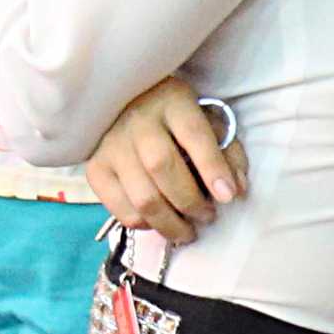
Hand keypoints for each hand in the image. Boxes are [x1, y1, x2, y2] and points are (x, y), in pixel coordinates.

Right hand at [85, 75, 243, 245]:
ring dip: (169, 223)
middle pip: (162, 167)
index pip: (194, 134)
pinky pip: (119, 208)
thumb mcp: (207, 120)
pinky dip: (143, 224)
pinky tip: (158, 223)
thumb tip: (236, 190)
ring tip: (187, 232)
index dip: (212, 168)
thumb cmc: (176, 117)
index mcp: (173, 102)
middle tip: (208, 217)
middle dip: (190, 202)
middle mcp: (138, 121)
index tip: (228, 196)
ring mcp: (112, 145)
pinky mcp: (96, 169)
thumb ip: (228, 152)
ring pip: (141, 195)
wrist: (124, 105)